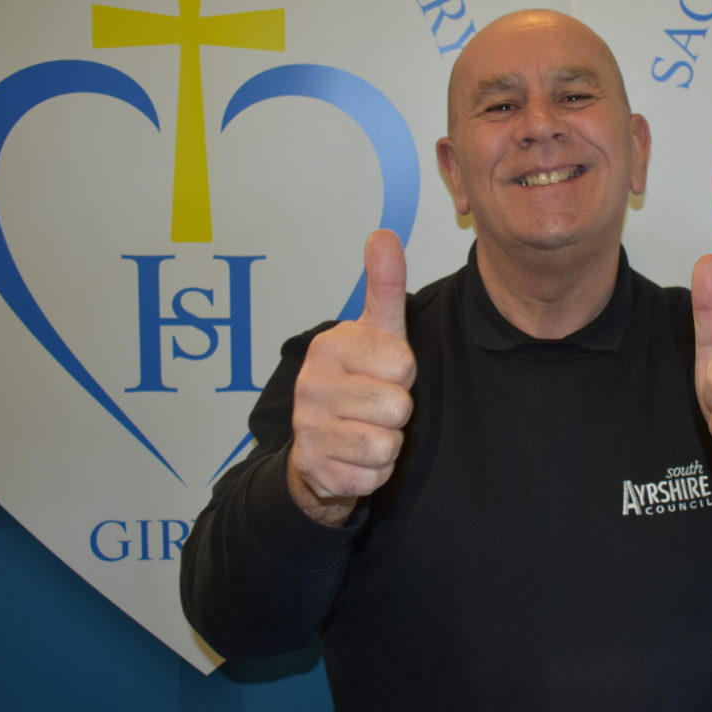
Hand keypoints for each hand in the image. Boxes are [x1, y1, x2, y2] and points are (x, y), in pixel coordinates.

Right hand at [287, 230, 415, 525]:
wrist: (321, 443)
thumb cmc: (360, 378)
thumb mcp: (378, 330)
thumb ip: (384, 285)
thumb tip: (383, 234)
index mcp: (329, 346)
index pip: (403, 363)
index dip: (404, 373)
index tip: (385, 372)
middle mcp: (310, 385)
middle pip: (398, 407)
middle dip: (398, 411)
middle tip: (376, 404)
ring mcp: (307, 429)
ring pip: (386, 444)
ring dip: (388, 442)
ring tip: (368, 428)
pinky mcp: (314, 469)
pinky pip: (373, 476)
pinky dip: (375, 472)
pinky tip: (357, 456)